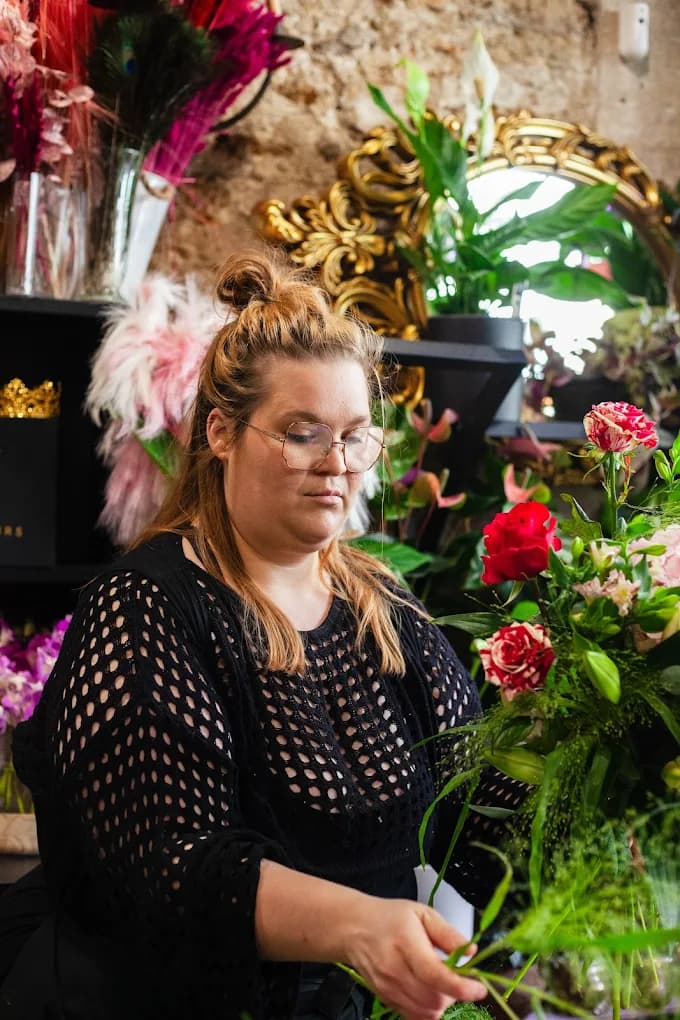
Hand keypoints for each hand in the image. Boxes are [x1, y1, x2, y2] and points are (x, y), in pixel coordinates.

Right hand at [343, 897, 486, 1019]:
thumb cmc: (389, 918)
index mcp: (405, 942)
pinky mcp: (386, 999)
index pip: (435, 975)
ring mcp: (388, 988)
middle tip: (457, 977)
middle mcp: (394, 969)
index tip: (478, 988)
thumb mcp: (422, 913)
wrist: (355, 928)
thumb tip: (471, 952)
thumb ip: (448, 934)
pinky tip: (430, 992)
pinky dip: (428, 1011)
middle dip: (453, 994)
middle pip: (433, 1000)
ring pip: (425, 1013)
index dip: (461, 987)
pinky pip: (414, 1017)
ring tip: (442, 983)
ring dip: (442, 1004)